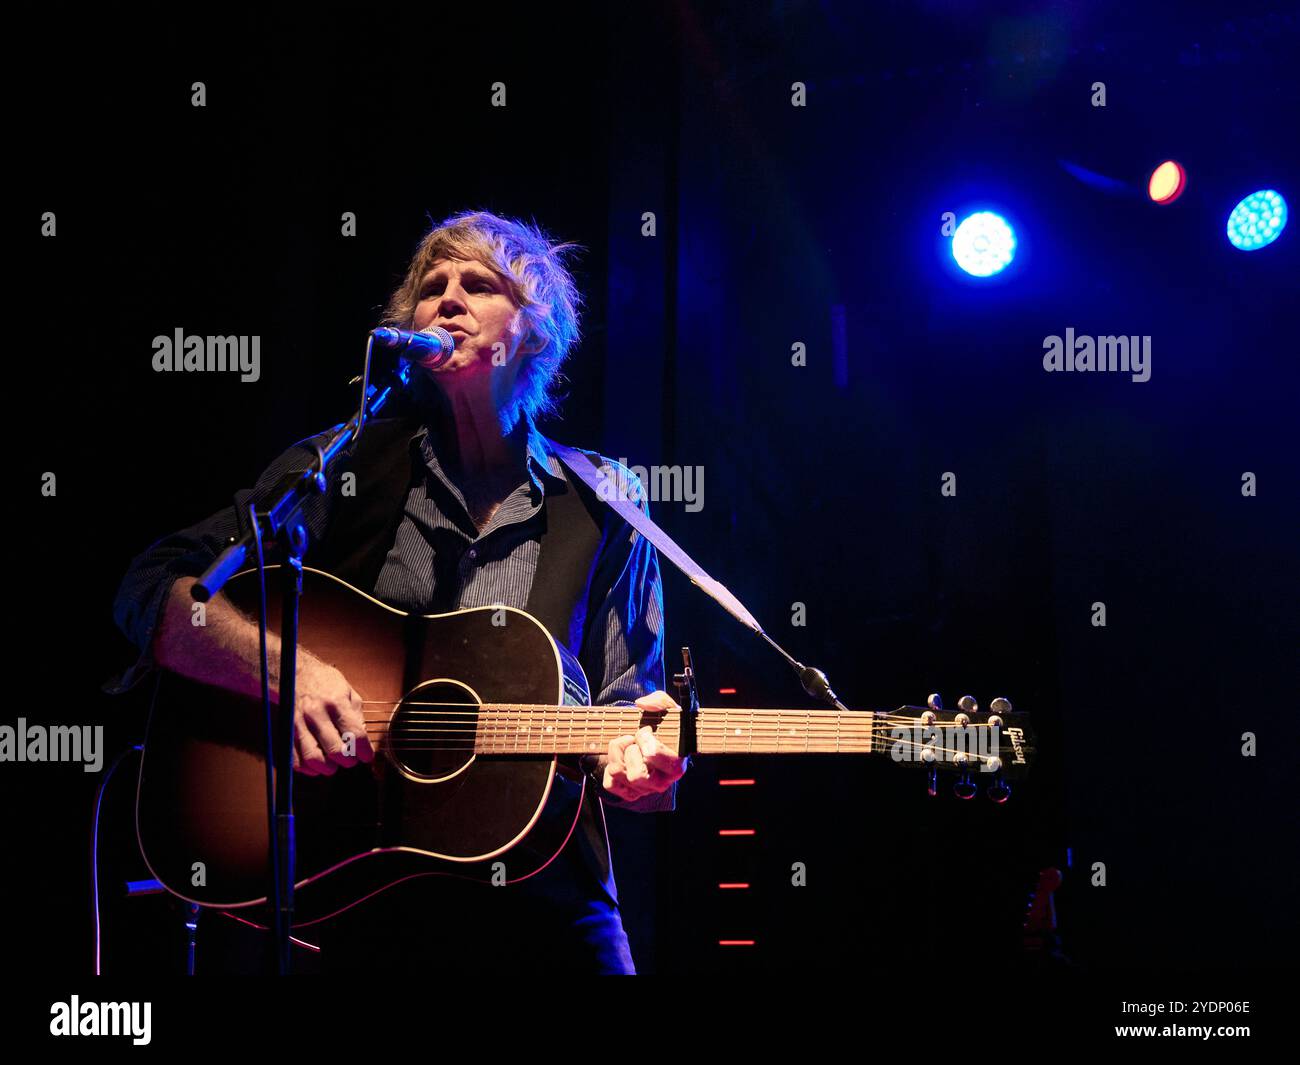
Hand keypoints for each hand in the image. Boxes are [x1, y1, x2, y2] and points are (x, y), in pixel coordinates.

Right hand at [291, 659, 374, 775]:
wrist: (294, 672)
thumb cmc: (324, 682)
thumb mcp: (348, 691)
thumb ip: (357, 715)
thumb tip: (363, 739)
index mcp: (336, 702)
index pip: (355, 735)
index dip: (364, 751)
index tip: (367, 756)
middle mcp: (317, 714)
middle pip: (335, 751)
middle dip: (348, 761)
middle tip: (351, 759)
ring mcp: (300, 724)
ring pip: (314, 759)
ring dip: (328, 768)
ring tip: (334, 764)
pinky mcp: (288, 732)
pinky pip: (296, 759)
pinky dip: (308, 768)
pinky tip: (318, 763)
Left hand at [598, 691, 688, 800]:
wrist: (655, 742)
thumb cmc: (664, 729)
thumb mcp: (668, 710)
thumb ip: (659, 702)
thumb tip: (641, 704)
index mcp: (676, 766)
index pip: (652, 754)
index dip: (644, 737)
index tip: (646, 730)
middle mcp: (661, 783)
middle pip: (636, 774)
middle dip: (630, 750)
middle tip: (635, 741)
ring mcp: (644, 790)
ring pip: (619, 774)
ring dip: (616, 754)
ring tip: (626, 746)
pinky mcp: (629, 793)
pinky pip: (610, 784)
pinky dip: (610, 768)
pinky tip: (621, 759)